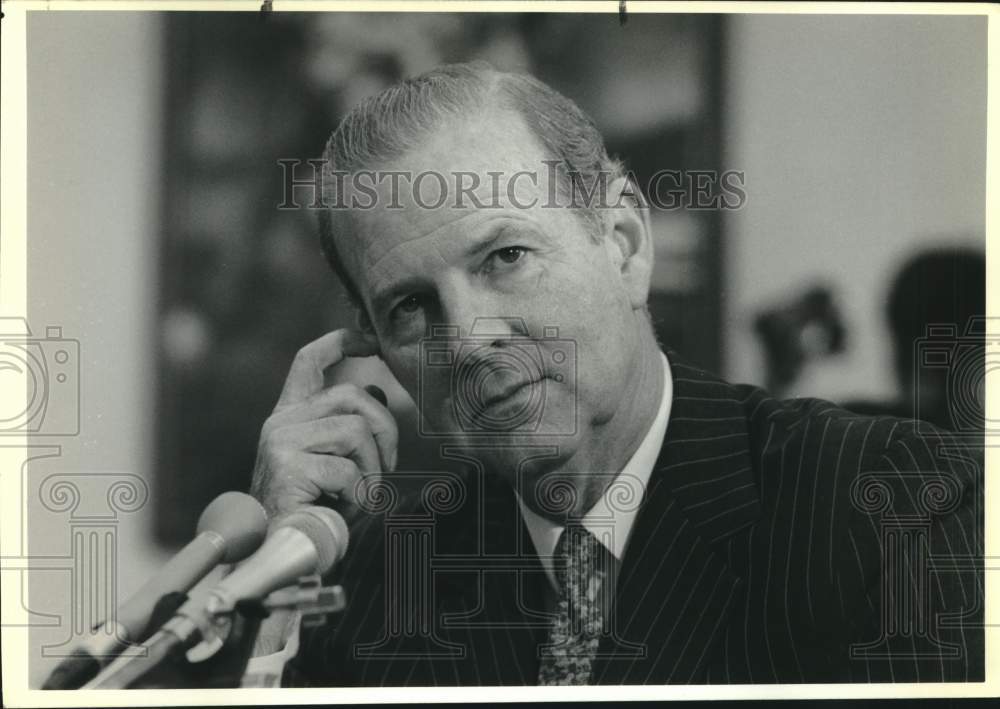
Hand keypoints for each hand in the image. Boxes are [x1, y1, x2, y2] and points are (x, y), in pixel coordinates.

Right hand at [249, 329, 398, 518]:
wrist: (278, 557)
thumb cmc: (312, 512)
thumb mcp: (334, 461)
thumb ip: (348, 425)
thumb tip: (377, 389)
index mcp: (288, 417)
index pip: (309, 361)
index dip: (340, 342)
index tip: (369, 341)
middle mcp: (279, 423)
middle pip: (352, 394)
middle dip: (385, 429)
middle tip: (385, 468)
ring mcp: (280, 442)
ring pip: (356, 429)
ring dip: (373, 469)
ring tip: (361, 495)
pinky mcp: (287, 466)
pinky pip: (349, 468)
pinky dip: (361, 493)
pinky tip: (346, 509)